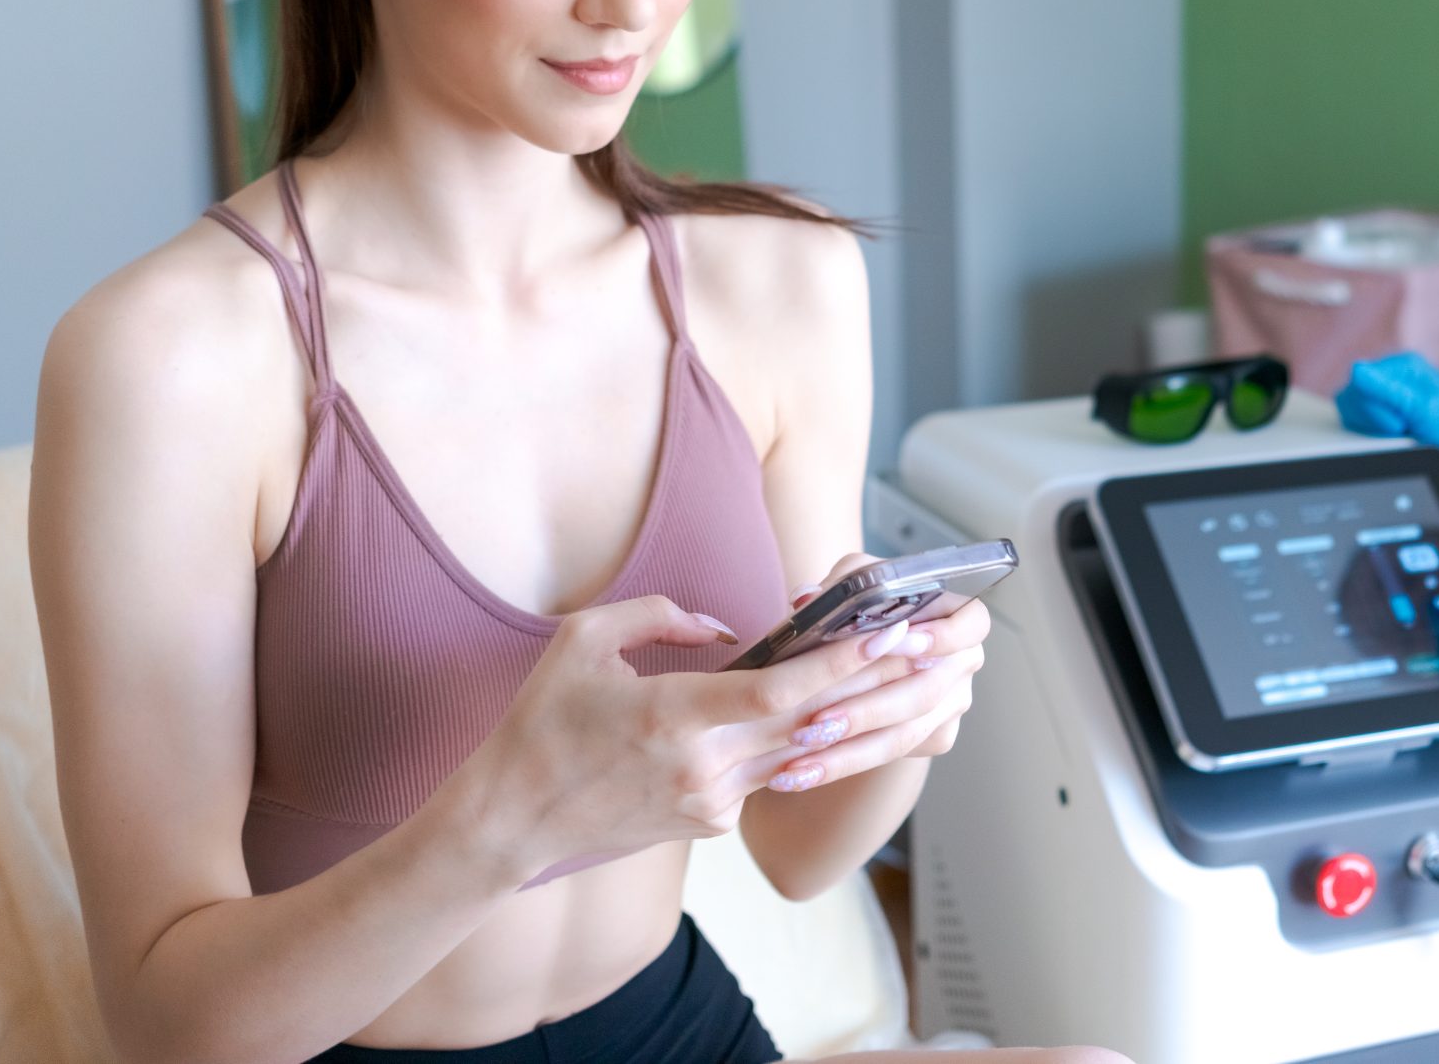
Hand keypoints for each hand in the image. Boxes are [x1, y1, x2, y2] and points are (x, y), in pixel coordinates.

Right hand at [463, 592, 907, 876]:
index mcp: (675, 718)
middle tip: (927, 647)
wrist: (511, 821)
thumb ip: (660, 615)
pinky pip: (763, 771)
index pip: (781, 692)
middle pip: (809, 723)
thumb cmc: (541, 723)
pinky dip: (790, 741)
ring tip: (896, 673)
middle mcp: (704, 769)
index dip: (842, 663)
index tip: (888, 633)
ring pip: (795, 750)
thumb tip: (724, 628)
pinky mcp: (709, 824)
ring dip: (843, 714)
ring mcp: (711, 803)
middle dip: (871, 684)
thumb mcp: (585, 641)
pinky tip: (821, 711)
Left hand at [762, 553, 991, 793]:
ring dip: (848, 750)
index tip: (896, 643)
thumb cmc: (864, 610)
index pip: (970, 626)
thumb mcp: (855, 587)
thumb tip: (807, 601)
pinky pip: (893, 754)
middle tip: (816, 723)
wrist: (867, 655)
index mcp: (958, 617)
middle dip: (866, 710)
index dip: (939, 637)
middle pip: (925, 692)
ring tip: (799, 758)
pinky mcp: (938, 736)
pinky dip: (845, 763)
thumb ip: (837, 589)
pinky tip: (804, 772)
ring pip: (905, 734)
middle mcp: (964, 661)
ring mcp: (954, 703)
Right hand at [1336, 351, 1438, 478]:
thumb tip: (1358, 371)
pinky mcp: (1384, 411)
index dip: (1372, 411)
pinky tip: (1396, 436)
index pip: (1358, 382)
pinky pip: (1361, 422)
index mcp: (1400, 366)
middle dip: (1372, 420)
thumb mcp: (1423, 410)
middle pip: (1351, 396)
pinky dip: (1374, 433)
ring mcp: (1386, 394)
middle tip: (1403, 428)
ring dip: (1373, 428)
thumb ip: (1388, 391)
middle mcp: (1391, 376)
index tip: (1398, 425)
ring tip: (1401, 432)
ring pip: (1352, 411)